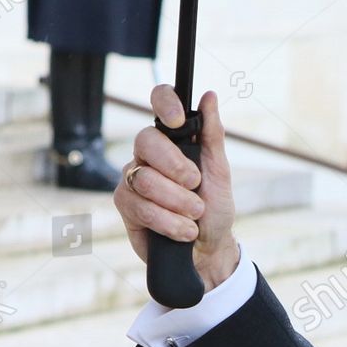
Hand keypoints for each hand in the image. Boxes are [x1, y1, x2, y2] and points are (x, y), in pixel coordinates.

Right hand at [115, 86, 238, 292]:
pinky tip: (184, 230)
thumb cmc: (213, 210)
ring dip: (178, 202)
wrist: (207, 250)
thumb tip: (209, 96)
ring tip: (195, 215)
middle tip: (196, 185)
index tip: (178, 121)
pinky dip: (169, 222)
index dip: (164, 104)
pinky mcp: (126, 206)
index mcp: (172, 140)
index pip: (159, 103)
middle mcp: (148, 155)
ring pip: (145, 180)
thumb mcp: (220, 172)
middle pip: (146, 142)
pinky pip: (141, 207)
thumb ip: (212, 135)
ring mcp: (133, 179)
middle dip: (177, 168)